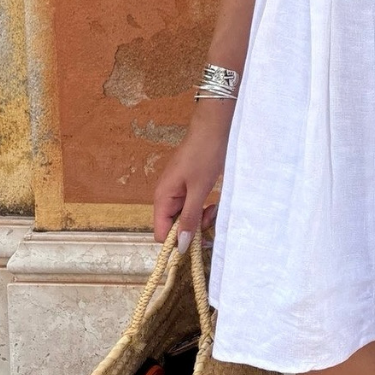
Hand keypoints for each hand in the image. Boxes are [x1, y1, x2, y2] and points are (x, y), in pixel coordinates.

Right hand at [152, 101, 232, 252]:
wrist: (213, 128)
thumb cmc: (204, 155)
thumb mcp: (199, 190)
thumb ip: (190, 218)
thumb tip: (181, 245)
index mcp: (162, 198)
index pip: (161, 233)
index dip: (178, 240)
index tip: (199, 238)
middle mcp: (165, 196)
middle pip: (173, 226)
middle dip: (192, 227)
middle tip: (210, 216)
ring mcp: (175, 191)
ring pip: (184, 216)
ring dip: (199, 217)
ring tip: (213, 207)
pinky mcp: (186, 186)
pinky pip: (190, 205)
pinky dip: (200, 207)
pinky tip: (212, 201)